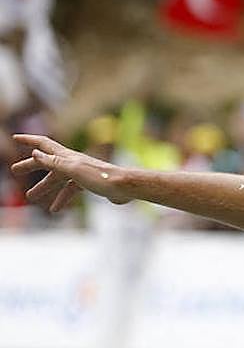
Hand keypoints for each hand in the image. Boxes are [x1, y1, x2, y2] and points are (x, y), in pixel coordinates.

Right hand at [9, 134, 132, 211]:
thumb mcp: (73, 170)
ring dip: (44, 186)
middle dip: (31, 165)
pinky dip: (62, 198)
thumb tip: (34, 153)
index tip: (15, 138)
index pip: (44, 144)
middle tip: (15, 170)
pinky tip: (55, 209)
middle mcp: (73, 162)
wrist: (125, 187)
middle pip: (47, 161)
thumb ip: (54, 162)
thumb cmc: (101, 177)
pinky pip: (70, 190)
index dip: (29, 140)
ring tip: (31, 196)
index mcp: (67, 156)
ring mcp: (81, 172)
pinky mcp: (89, 183)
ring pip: (58, 178)